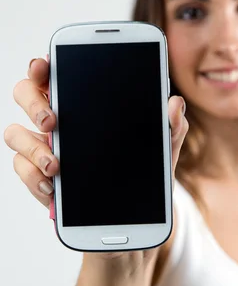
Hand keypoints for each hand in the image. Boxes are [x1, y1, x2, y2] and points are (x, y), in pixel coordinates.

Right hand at [4, 57, 187, 261]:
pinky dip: (33, 178)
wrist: (135, 220)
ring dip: (31, 146)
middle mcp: (59, 122)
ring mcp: (45, 149)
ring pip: (16, 133)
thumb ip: (171, 126)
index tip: (45, 66)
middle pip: (25, 94)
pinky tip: (52, 188)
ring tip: (56, 165)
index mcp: (86, 104)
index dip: (44, 65)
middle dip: (32, 102)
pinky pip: (22, 169)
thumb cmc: (146, 176)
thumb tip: (175, 103)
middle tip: (52, 120)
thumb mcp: (164, 150)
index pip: (57, 75)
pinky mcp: (40, 177)